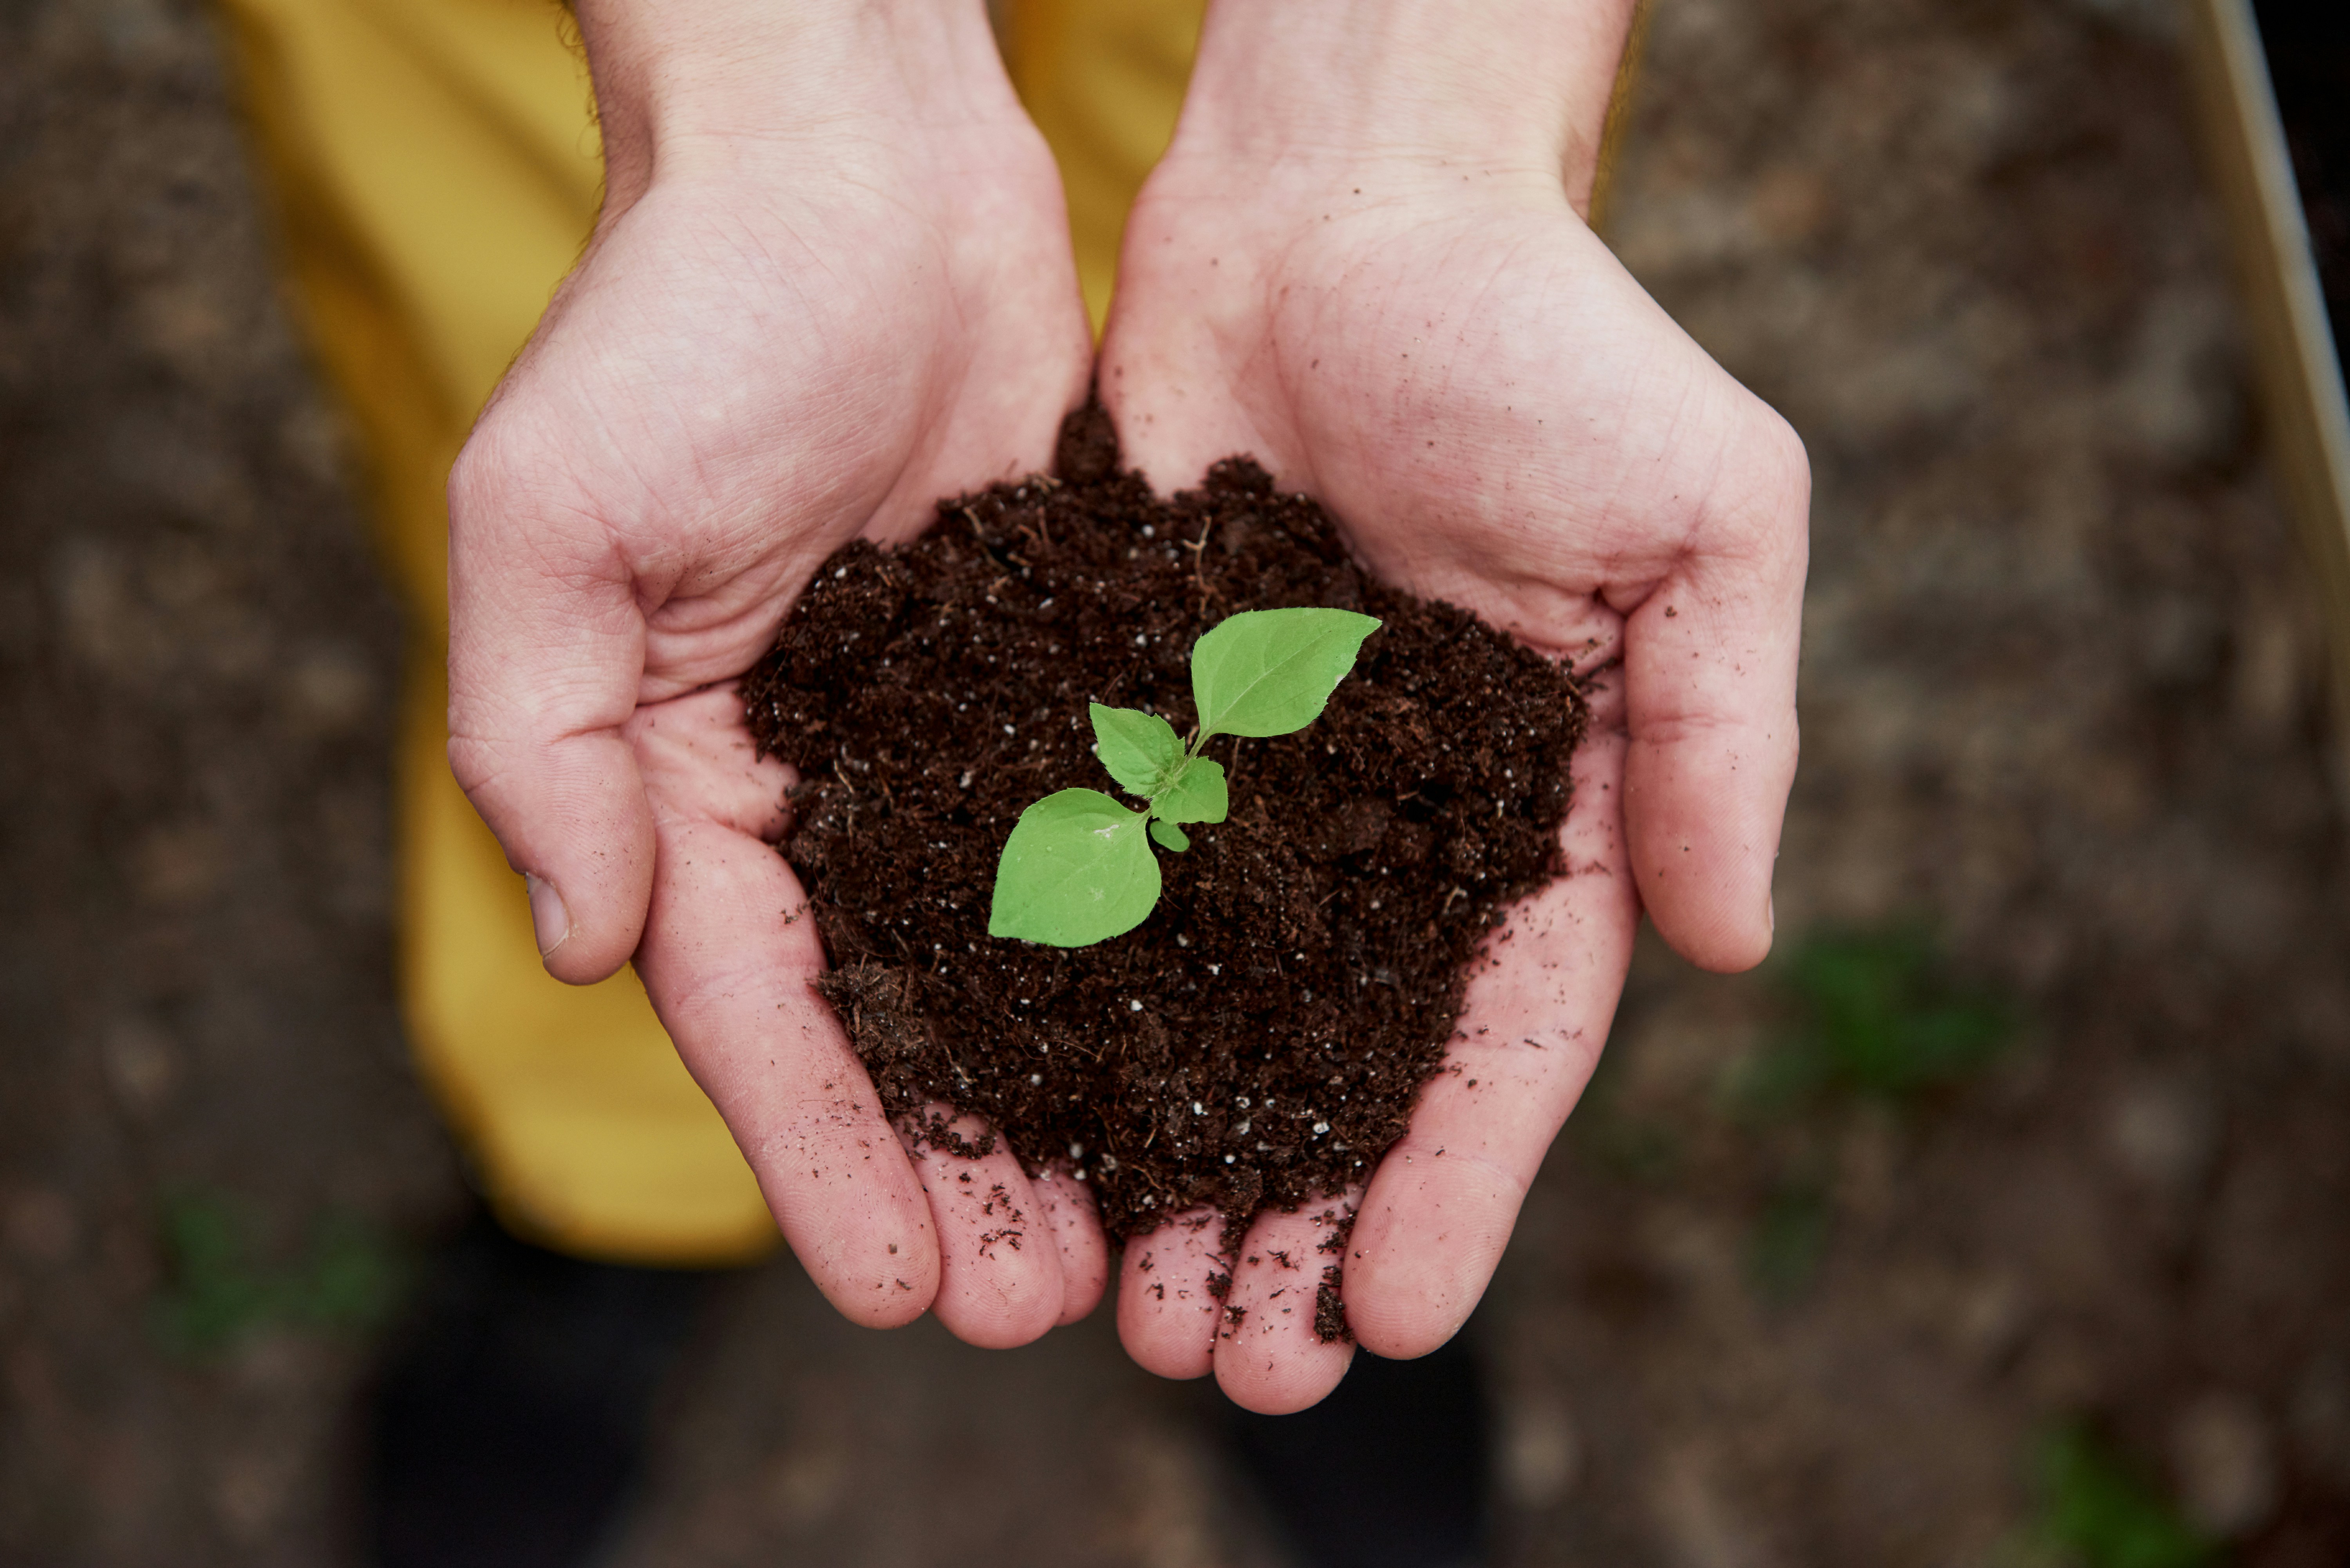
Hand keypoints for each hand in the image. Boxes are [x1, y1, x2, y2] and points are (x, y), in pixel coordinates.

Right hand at [446, 0, 1106, 1344]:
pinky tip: (1213, 1050)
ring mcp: (947, 734)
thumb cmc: (682, 320)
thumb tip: (591, 946)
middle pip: (892, 1019)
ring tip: (1139, 1233)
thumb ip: (546, 740)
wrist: (850, 168)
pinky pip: (1103, 838)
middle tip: (1042, 1306)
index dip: (823, 1152)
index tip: (897, 1283)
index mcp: (688, 772)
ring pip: (1012, 961)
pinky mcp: (1060, 671)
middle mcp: (820, 780)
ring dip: (1067, 1099)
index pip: (755, 1007)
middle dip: (957, 1167)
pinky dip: (1148, 950)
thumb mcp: (553, 522)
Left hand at [1096, 0, 1807, 1409]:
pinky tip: (1018, 1125)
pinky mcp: (1137, 717)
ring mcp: (1258, 783)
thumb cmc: (1548, 333)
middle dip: (1294, 1220)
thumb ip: (1722, 729)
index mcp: (1539, 800)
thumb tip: (1739, 941)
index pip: (1503, 1036)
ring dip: (1169, 1167)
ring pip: (1208, 1017)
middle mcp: (1394, 822)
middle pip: (1344, 1066)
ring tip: (1124, 1310)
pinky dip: (1065, 1014)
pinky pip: (1098, 890)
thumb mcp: (1704, 517)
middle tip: (1233, 1368)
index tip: (1387, 1313)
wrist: (1346, 200)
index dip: (1452, 1180)